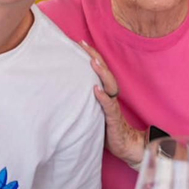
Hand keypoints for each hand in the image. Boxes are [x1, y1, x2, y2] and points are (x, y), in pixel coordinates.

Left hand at [80, 42, 144, 165]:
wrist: (125, 146)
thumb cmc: (106, 127)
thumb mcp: (92, 110)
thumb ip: (84, 99)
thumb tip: (63, 88)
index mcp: (105, 92)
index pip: (99, 70)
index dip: (91, 55)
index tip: (79, 42)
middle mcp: (110, 96)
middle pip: (105, 72)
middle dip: (95, 57)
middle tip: (83, 44)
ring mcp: (113, 106)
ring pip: (109, 85)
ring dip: (101, 73)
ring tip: (93, 61)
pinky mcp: (113, 119)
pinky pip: (109, 106)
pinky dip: (102, 97)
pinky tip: (96, 89)